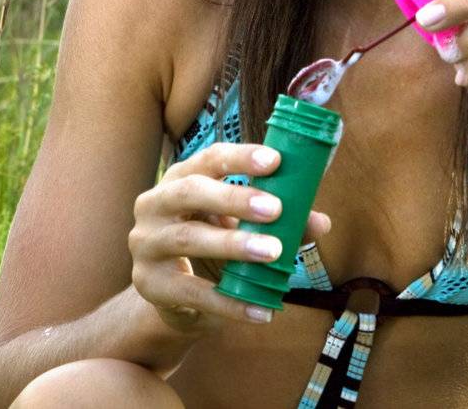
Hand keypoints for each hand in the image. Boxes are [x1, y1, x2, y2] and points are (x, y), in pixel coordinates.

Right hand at [128, 142, 331, 334]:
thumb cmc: (214, 244)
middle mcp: (155, 204)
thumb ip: (280, 220)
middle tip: (275, 209)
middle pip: (191, 192)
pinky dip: (229, 302)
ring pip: (188, 238)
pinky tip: (261, 310)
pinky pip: (191, 292)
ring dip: (233, 244)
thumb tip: (322, 223)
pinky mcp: (148, 284)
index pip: (209, 158)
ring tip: (272, 252)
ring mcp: (146, 244)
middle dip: (234, 198)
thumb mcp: (243, 226)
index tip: (275, 160)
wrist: (175, 297)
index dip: (240, 158)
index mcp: (182, 178)